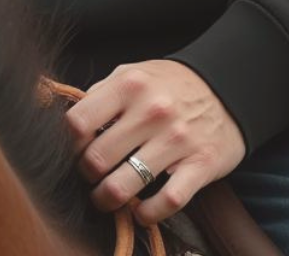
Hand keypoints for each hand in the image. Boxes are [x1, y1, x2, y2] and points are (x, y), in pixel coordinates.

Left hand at [64, 59, 245, 225]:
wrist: (227, 89)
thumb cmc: (169, 85)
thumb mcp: (133, 74)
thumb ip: (100, 94)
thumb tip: (61, 118)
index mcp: (130, 84)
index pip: (78, 122)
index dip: (69, 144)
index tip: (76, 150)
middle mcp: (152, 110)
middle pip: (96, 160)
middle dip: (87, 176)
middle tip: (91, 177)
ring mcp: (178, 139)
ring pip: (124, 186)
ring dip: (107, 199)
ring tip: (106, 197)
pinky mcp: (201, 165)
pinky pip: (166, 202)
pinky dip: (147, 214)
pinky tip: (140, 211)